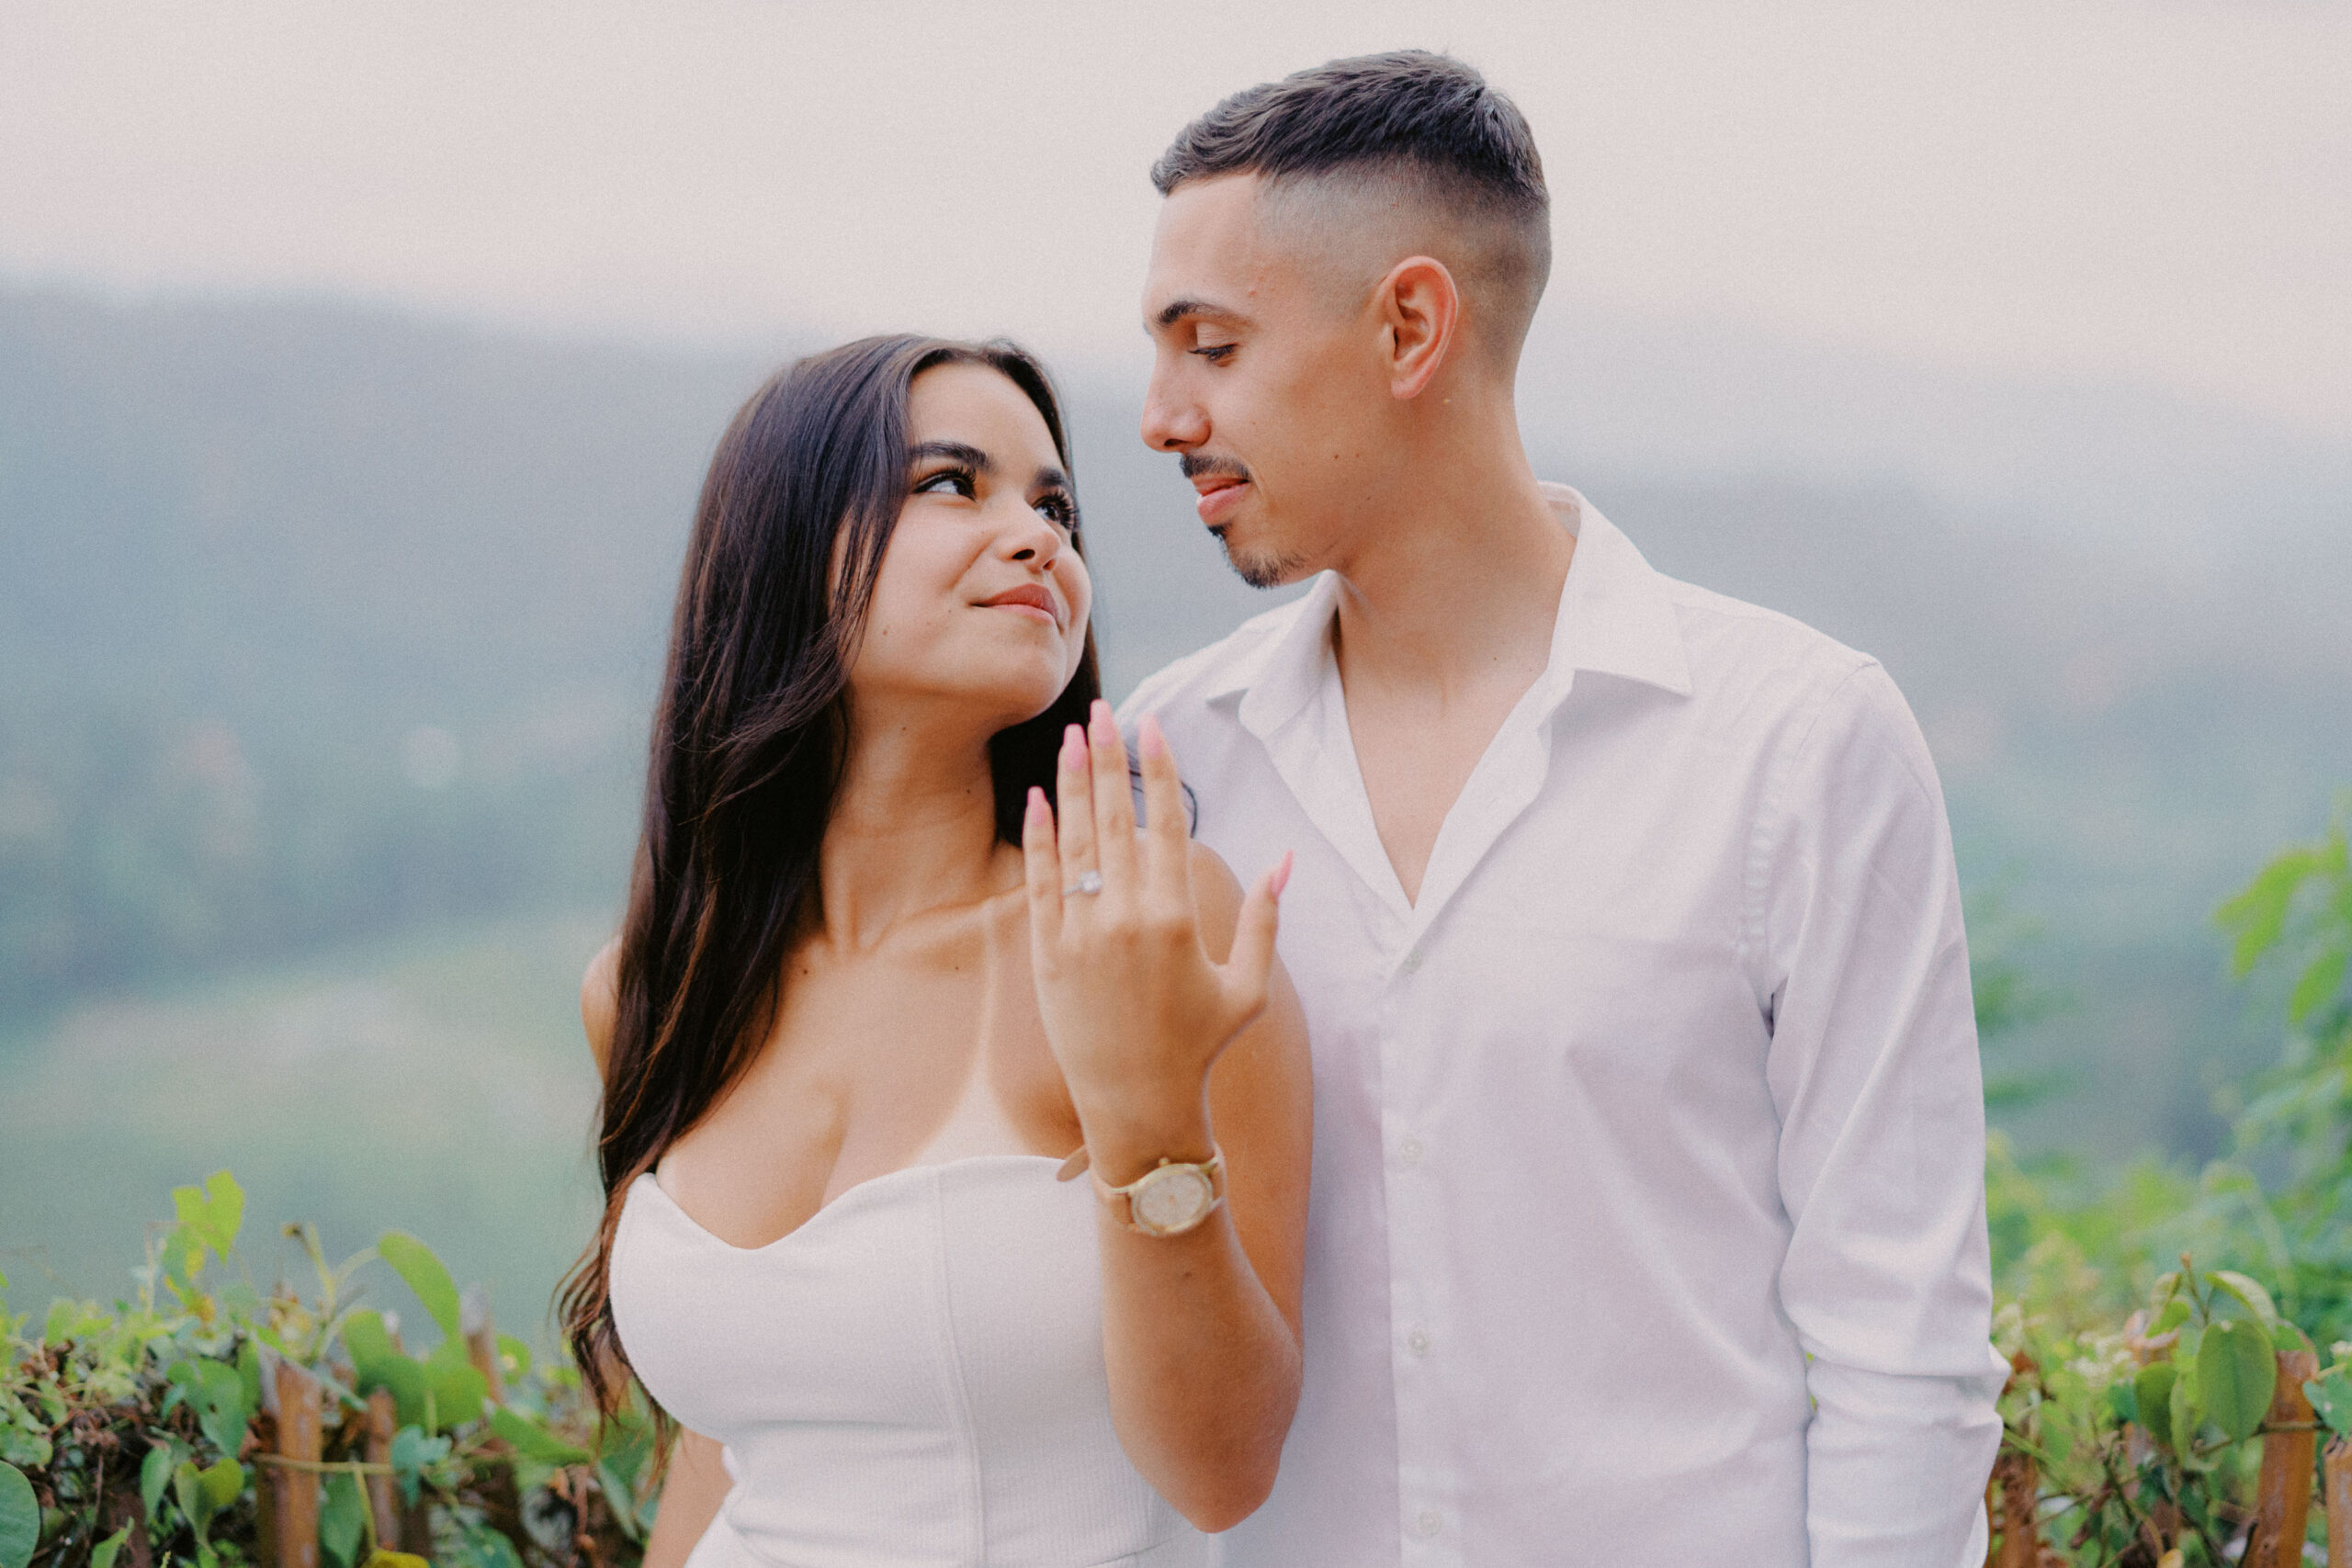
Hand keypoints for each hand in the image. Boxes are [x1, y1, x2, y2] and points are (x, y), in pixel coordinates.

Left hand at [1021, 700, 1289, 1179]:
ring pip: (1075, 841)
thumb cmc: (1199, 1048)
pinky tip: (1037, 798)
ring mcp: (1082, 934)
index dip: (1160, 769)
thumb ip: (1266, 919)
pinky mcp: (1047, 954)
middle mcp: (1127, 918)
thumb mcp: (1247, 988)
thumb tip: (1286, 860)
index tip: (1152, 725)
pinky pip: (1039, 882)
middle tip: (1102, 709)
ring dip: (1071, 783)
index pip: (1167, 823)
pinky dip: (1039, 837)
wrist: (1137, 1106)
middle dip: (1107, 757)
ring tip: (1071, 737)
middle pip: (1116, 817)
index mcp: (1178, 919)